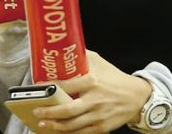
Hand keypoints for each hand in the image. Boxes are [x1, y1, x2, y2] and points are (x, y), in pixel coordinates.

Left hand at [33, 50, 152, 132]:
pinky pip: (82, 132)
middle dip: (49, 112)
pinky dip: (69, 133)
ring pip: (73, 124)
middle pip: (67, 110)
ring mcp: (99, 115)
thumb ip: (80, 57)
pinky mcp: (103, 126)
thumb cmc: (114, 78)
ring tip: (43, 123)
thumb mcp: (99, 62)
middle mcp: (94, 100)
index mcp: (91, 82)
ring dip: (55, 125)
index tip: (36, 88)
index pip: (65, 86)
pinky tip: (59, 131)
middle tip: (36, 110)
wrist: (138, 96)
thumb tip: (61, 49)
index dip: (48, 88)